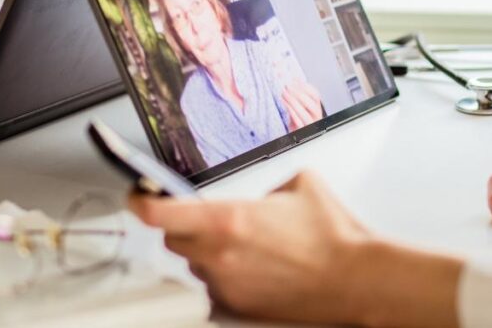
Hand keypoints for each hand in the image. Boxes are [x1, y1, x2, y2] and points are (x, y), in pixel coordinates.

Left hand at [130, 171, 369, 323]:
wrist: (353, 278)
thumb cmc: (332, 235)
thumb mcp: (300, 184)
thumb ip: (268, 185)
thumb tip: (261, 195)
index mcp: (228, 218)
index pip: (160, 212)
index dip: (141, 200)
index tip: (138, 194)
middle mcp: (218, 254)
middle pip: (173, 239)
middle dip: (185, 226)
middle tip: (213, 218)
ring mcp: (226, 284)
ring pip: (196, 263)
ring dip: (209, 252)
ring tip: (249, 245)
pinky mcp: (237, 306)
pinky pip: (216, 286)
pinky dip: (227, 275)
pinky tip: (259, 267)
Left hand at [282, 79, 323, 130]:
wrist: (294, 133)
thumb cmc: (297, 117)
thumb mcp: (298, 104)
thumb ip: (298, 92)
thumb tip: (294, 77)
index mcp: (316, 107)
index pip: (316, 95)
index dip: (306, 87)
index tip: (294, 80)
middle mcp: (315, 115)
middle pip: (312, 104)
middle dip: (299, 94)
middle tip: (288, 86)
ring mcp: (309, 123)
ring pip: (304, 113)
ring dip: (293, 102)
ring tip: (284, 93)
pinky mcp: (301, 130)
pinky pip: (297, 121)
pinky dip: (290, 111)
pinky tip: (284, 102)